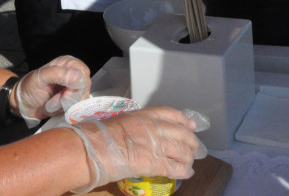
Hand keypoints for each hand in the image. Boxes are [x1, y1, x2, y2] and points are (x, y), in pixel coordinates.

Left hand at [14, 55, 89, 119]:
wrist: (24, 104)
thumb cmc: (30, 87)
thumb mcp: (41, 78)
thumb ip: (59, 74)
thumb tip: (78, 77)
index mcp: (67, 63)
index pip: (82, 72)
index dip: (76, 85)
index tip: (64, 94)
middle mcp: (74, 73)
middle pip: (85, 86)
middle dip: (71, 97)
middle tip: (55, 101)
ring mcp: (75, 87)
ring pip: (83, 98)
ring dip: (68, 104)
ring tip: (53, 103)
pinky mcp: (74, 100)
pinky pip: (80, 106)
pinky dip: (69, 110)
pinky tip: (58, 108)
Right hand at [69, 107, 198, 192]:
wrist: (95, 148)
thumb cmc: (100, 135)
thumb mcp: (122, 122)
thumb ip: (136, 126)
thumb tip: (140, 133)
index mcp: (146, 115)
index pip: (171, 114)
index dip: (184, 120)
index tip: (190, 125)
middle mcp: (155, 127)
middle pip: (181, 133)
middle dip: (190, 141)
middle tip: (194, 147)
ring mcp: (157, 145)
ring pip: (181, 150)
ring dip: (188, 157)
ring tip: (190, 161)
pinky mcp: (155, 163)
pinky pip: (175, 167)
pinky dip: (184, 171)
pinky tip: (188, 173)